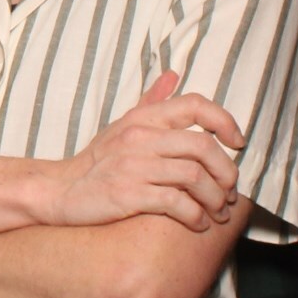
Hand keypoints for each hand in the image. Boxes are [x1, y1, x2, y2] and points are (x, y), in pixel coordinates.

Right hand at [45, 72, 243, 230]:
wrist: (59, 190)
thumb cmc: (97, 160)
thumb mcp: (123, 125)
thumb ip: (151, 101)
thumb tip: (173, 74)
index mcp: (143, 118)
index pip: (195, 104)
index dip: (225, 121)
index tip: (238, 143)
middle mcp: (140, 137)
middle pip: (203, 145)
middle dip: (226, 171)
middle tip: (230, 191)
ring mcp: (133, 166)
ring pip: (194, 177)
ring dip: (215, 198)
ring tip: (218, 211)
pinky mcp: (127, 194)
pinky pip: (176, 203)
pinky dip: (195, 216)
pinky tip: (197, 223)